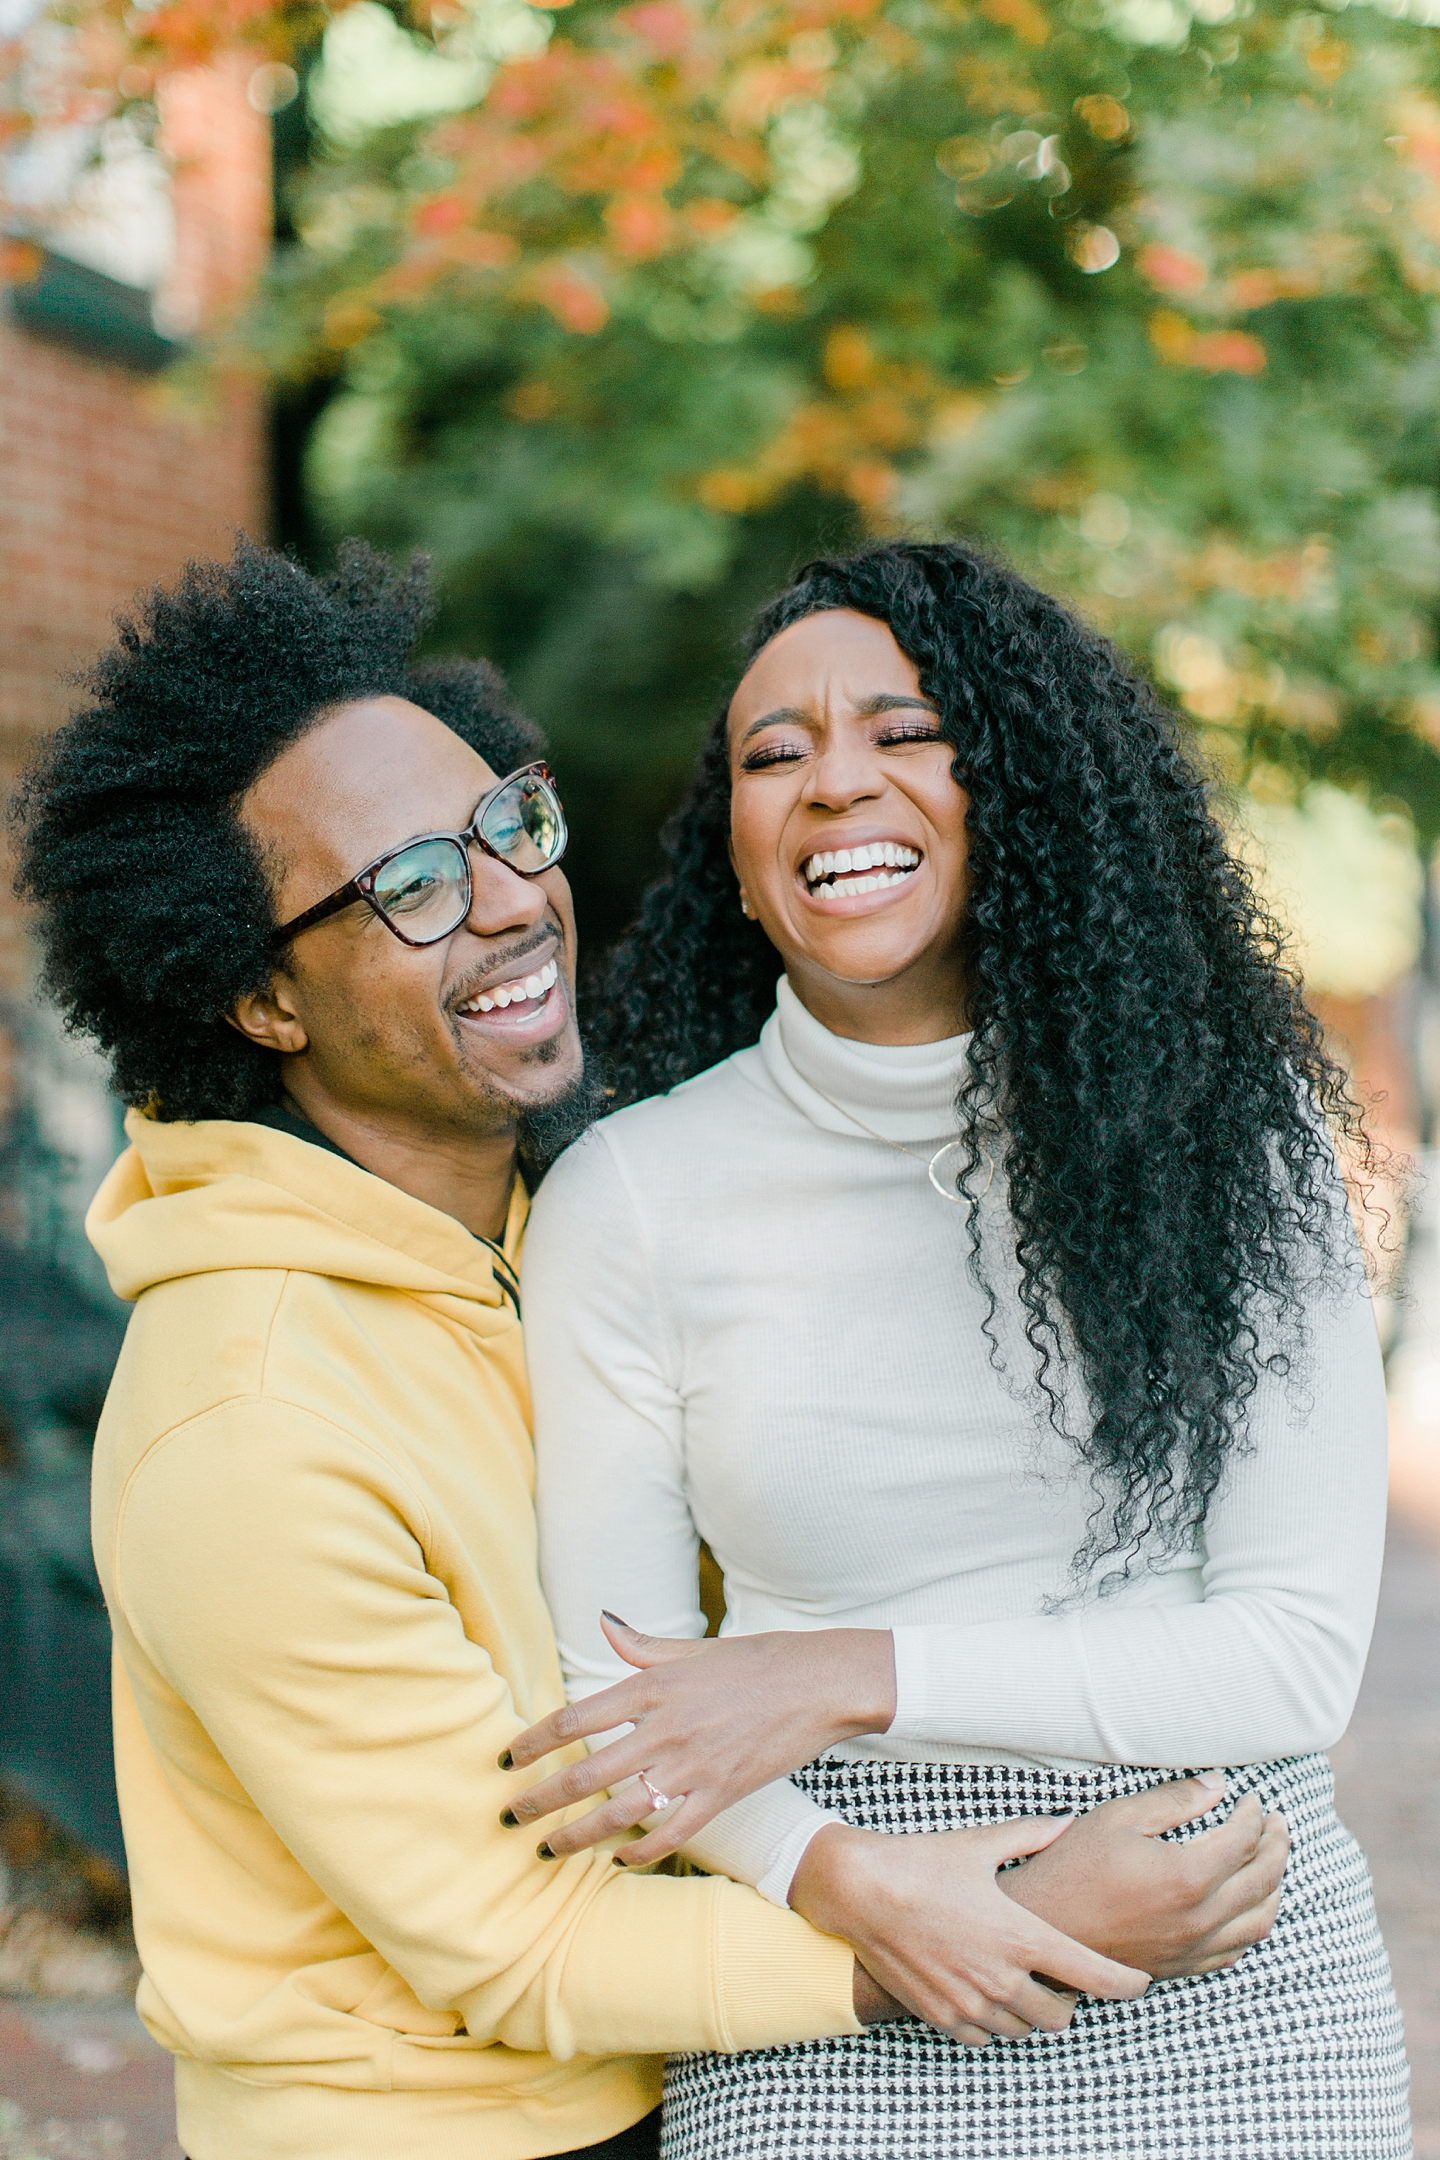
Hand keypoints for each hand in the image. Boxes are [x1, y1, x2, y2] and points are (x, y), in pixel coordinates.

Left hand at [501, 1614, 895, 1863]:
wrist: (819, 1683)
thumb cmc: (755, 1661)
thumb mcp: (693, 1648)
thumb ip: (641, 1645)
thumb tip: (603, 1621)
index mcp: (652, 1687)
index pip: (574, 1719)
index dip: (534, 1743)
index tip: (506, 1760)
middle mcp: (665, 1727)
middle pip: (586, 1772)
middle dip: (541, 1800)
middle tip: (509, 1817)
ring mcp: (694, 1765)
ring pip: (620, 1811)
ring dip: (577, 1835)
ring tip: (548, 1850)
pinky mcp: (722, 1793)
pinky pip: (671, 1833)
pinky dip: (639, 1852)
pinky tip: (616, 1861)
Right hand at [790, 1813, 1149, 2046]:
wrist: (860, 1890)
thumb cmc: (922, 1862)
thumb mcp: (982, 1843)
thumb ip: (1032, 1836)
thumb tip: (1067, 1823)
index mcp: (1022, 1936)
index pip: (1095, 1976)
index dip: (1126, 1983)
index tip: (1139, 1982)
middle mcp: (1002, 1978)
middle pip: (1061, 2016)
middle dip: (1070, 2000)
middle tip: (1063, 1977)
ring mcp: (971, 2002)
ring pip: (1024, 2030)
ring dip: (1031, 2013)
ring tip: (1023, 1984)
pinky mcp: (942, 2016)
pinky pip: (984, 2038)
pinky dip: (994, 2022)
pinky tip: (986, 1995)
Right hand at [1001, 1775, 1289, 1978]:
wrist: (1046, 1925)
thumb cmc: (1075, 1865)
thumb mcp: (1119, 1817)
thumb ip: (1174, 1800)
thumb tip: (1217, 1786)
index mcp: (1188, 1876)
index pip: (1244, 1840)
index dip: (1254, 1815)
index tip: (1253, 1798)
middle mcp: (1200, 1918)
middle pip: (1263, 1880)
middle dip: (1277, 1846)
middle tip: (1278, 1824)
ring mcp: (1193, 1948)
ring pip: (1259, 1921)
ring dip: (1275, 1887)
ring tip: (1272, 1861)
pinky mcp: (1182, 1966)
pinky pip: (1236, 1950)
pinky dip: (1253, 1923)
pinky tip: (1247, 1906)